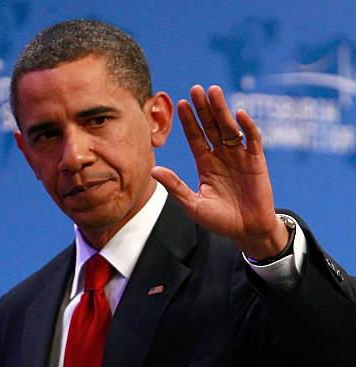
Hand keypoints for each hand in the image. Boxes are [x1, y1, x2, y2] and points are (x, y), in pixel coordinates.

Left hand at [151, 85, 288, 259]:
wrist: (248, 232)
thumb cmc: (220, 221)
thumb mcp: (193, 205)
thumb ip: (175, 187)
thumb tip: (154, 170)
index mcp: (206, 164)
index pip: (196, 137)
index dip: (189, 122)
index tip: (181, 104)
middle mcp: (222, 156)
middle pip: (211, 127)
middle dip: (204, 109)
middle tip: (196, 89)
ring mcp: (240, 157)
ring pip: (229, 128)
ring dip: (222, 110)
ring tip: (214, 92)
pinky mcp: (257, 161)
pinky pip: (252, 140)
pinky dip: (248, 127)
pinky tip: (240, 114)